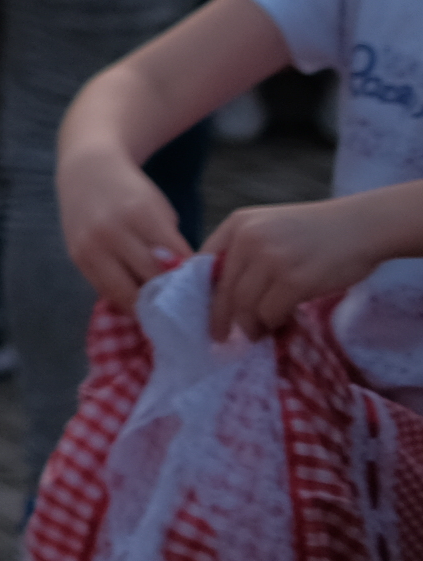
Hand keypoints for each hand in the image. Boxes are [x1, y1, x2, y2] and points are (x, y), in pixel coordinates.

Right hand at [63, 137, 188, 306]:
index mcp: (140, 216)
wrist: (86, 171)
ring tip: (163, 313)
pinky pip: (105, 291)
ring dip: (146, 307)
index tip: (204, 299)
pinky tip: (139, 302)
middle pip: (150, 283)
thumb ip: (171, 246)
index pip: (174, 264)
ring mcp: (90, 246)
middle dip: (171, 300)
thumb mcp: (160, 212)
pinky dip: (124, 299)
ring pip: (125, 294)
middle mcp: (111, 232)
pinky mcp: (77, 258)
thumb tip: (188, 287)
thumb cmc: (131, 193)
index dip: (191, 285)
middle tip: (187, 313)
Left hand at [205, 194, 399, 338]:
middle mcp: (248, 238)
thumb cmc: (315, 233)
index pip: (204, 262)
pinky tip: (278, 325)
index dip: (201, 291)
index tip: (200, 313)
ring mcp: (271, 259)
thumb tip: (223, 294)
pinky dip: (272, 323)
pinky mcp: (294, 280)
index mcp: (237, 223)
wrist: (360, 227)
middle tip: (219, 337)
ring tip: (256, 333)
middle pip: (223, 288)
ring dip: (249, 325)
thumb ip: (245, 252)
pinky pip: (271, 312)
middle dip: (220, 317)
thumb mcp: (269, 229)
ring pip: (245, 305)